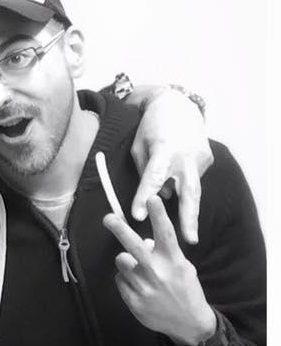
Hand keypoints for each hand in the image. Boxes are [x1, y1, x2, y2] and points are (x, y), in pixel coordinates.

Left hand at [103, 195, 216, 345]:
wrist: (189, 324)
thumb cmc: (185, 290)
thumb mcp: (182, 268)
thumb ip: (164, 253)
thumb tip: (144, 242)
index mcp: (173, 262)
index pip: (165, 234)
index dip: (158, 215)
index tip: (152, 198)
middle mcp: (157, 272)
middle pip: (134, 246)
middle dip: (120, 230)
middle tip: (108, 218)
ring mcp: (144, 287)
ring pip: (121, 261)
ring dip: (126, 262)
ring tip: (138, 270)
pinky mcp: (133, 300)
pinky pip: (120, 279)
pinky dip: (127, 280)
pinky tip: (140, 287)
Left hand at [130, 87, 211, 242]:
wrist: (176, 105)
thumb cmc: (150, 128)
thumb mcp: (139, 146)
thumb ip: (146, 172)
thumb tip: (156, 197)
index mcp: (163, 149)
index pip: (152, 178)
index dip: (144, 197)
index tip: (137, 215)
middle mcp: (185, 155)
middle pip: (188, 191)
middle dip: (188, 217)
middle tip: (189, 240)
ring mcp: (200, 158)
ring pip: (193, 190)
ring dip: (190, 212)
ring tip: (189, 235)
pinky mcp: (208, 159)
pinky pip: (191, 179)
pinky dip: (183, 185)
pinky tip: (176, 180)